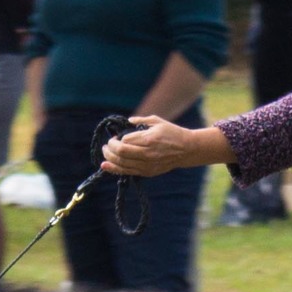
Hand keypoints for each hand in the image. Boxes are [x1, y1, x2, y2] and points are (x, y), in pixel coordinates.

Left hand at [101, 116, 221, 177]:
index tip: (115, 137)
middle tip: (106, 144)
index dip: (116, 139)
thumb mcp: (158, 122)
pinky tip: (106, 165)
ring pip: (122, 164)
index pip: (125, 141)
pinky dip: (115, 169)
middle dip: (109, 148)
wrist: (187, 150)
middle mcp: (147, 153)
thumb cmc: (172, 133)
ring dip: (109, 158)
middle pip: (121, 153)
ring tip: (104, 153)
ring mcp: (147, 165)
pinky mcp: (148, 172)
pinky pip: (128, 172)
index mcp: (149, 139)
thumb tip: (128, 120)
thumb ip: (141, 120)